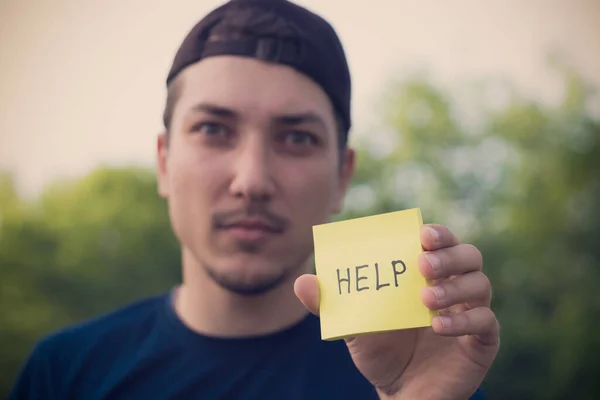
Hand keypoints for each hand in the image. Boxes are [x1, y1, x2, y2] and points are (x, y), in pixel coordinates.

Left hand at [294, 224, 499, 399]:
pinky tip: (439, 327)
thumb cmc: (379, 349)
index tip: (421, 233)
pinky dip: (464, 321)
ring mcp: (471, 313)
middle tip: (423, 264)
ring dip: (454, 288)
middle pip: (469, 255)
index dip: (437, 232)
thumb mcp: (353, 326)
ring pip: (481, 284)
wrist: (398, 392)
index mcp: (426, 275)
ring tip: (425, 299)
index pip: (440, 242)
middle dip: (448, 255)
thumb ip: (330, 304)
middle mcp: (453, 287)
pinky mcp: (482, 342)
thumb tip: (302, 282)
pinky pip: (486, 322)